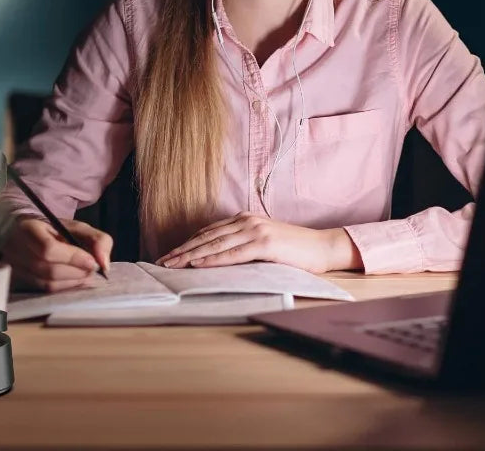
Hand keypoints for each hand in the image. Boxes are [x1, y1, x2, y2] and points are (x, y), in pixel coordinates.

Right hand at [0, 216, 112, 292]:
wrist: (25, 234)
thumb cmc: (53, 230)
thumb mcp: (77, 227)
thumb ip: (97, 239)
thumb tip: (104, 264)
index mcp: (28, 228)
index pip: (48, 249)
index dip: (73, 258)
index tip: (92, 262)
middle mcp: (15, 249)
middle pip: (48, 269)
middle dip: (76, 272)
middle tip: (92, 269)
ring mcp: (14, 268)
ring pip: (46, 284)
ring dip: (72, 282)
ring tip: (85, 275)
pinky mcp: (17, 282)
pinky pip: (43, 291)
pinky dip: (63, 288)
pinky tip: (73, 280)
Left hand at [155, 212, 361, 273]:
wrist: (322, 246)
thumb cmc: (294, 249)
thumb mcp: (263, 241)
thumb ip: (242, 243)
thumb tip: (217, 257)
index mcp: (244, 219)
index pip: (208, 232)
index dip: (187, 243)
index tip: (170, 254)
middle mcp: (246, 221)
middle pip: (206, 237)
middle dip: (182, 250)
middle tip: (162, 262)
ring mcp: (255, 230)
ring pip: (215, 244)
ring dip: (191, 256)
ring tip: (172, 265)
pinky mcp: (264, 244)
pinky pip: (233, 253)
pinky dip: (213, 259)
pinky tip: (198, 265)